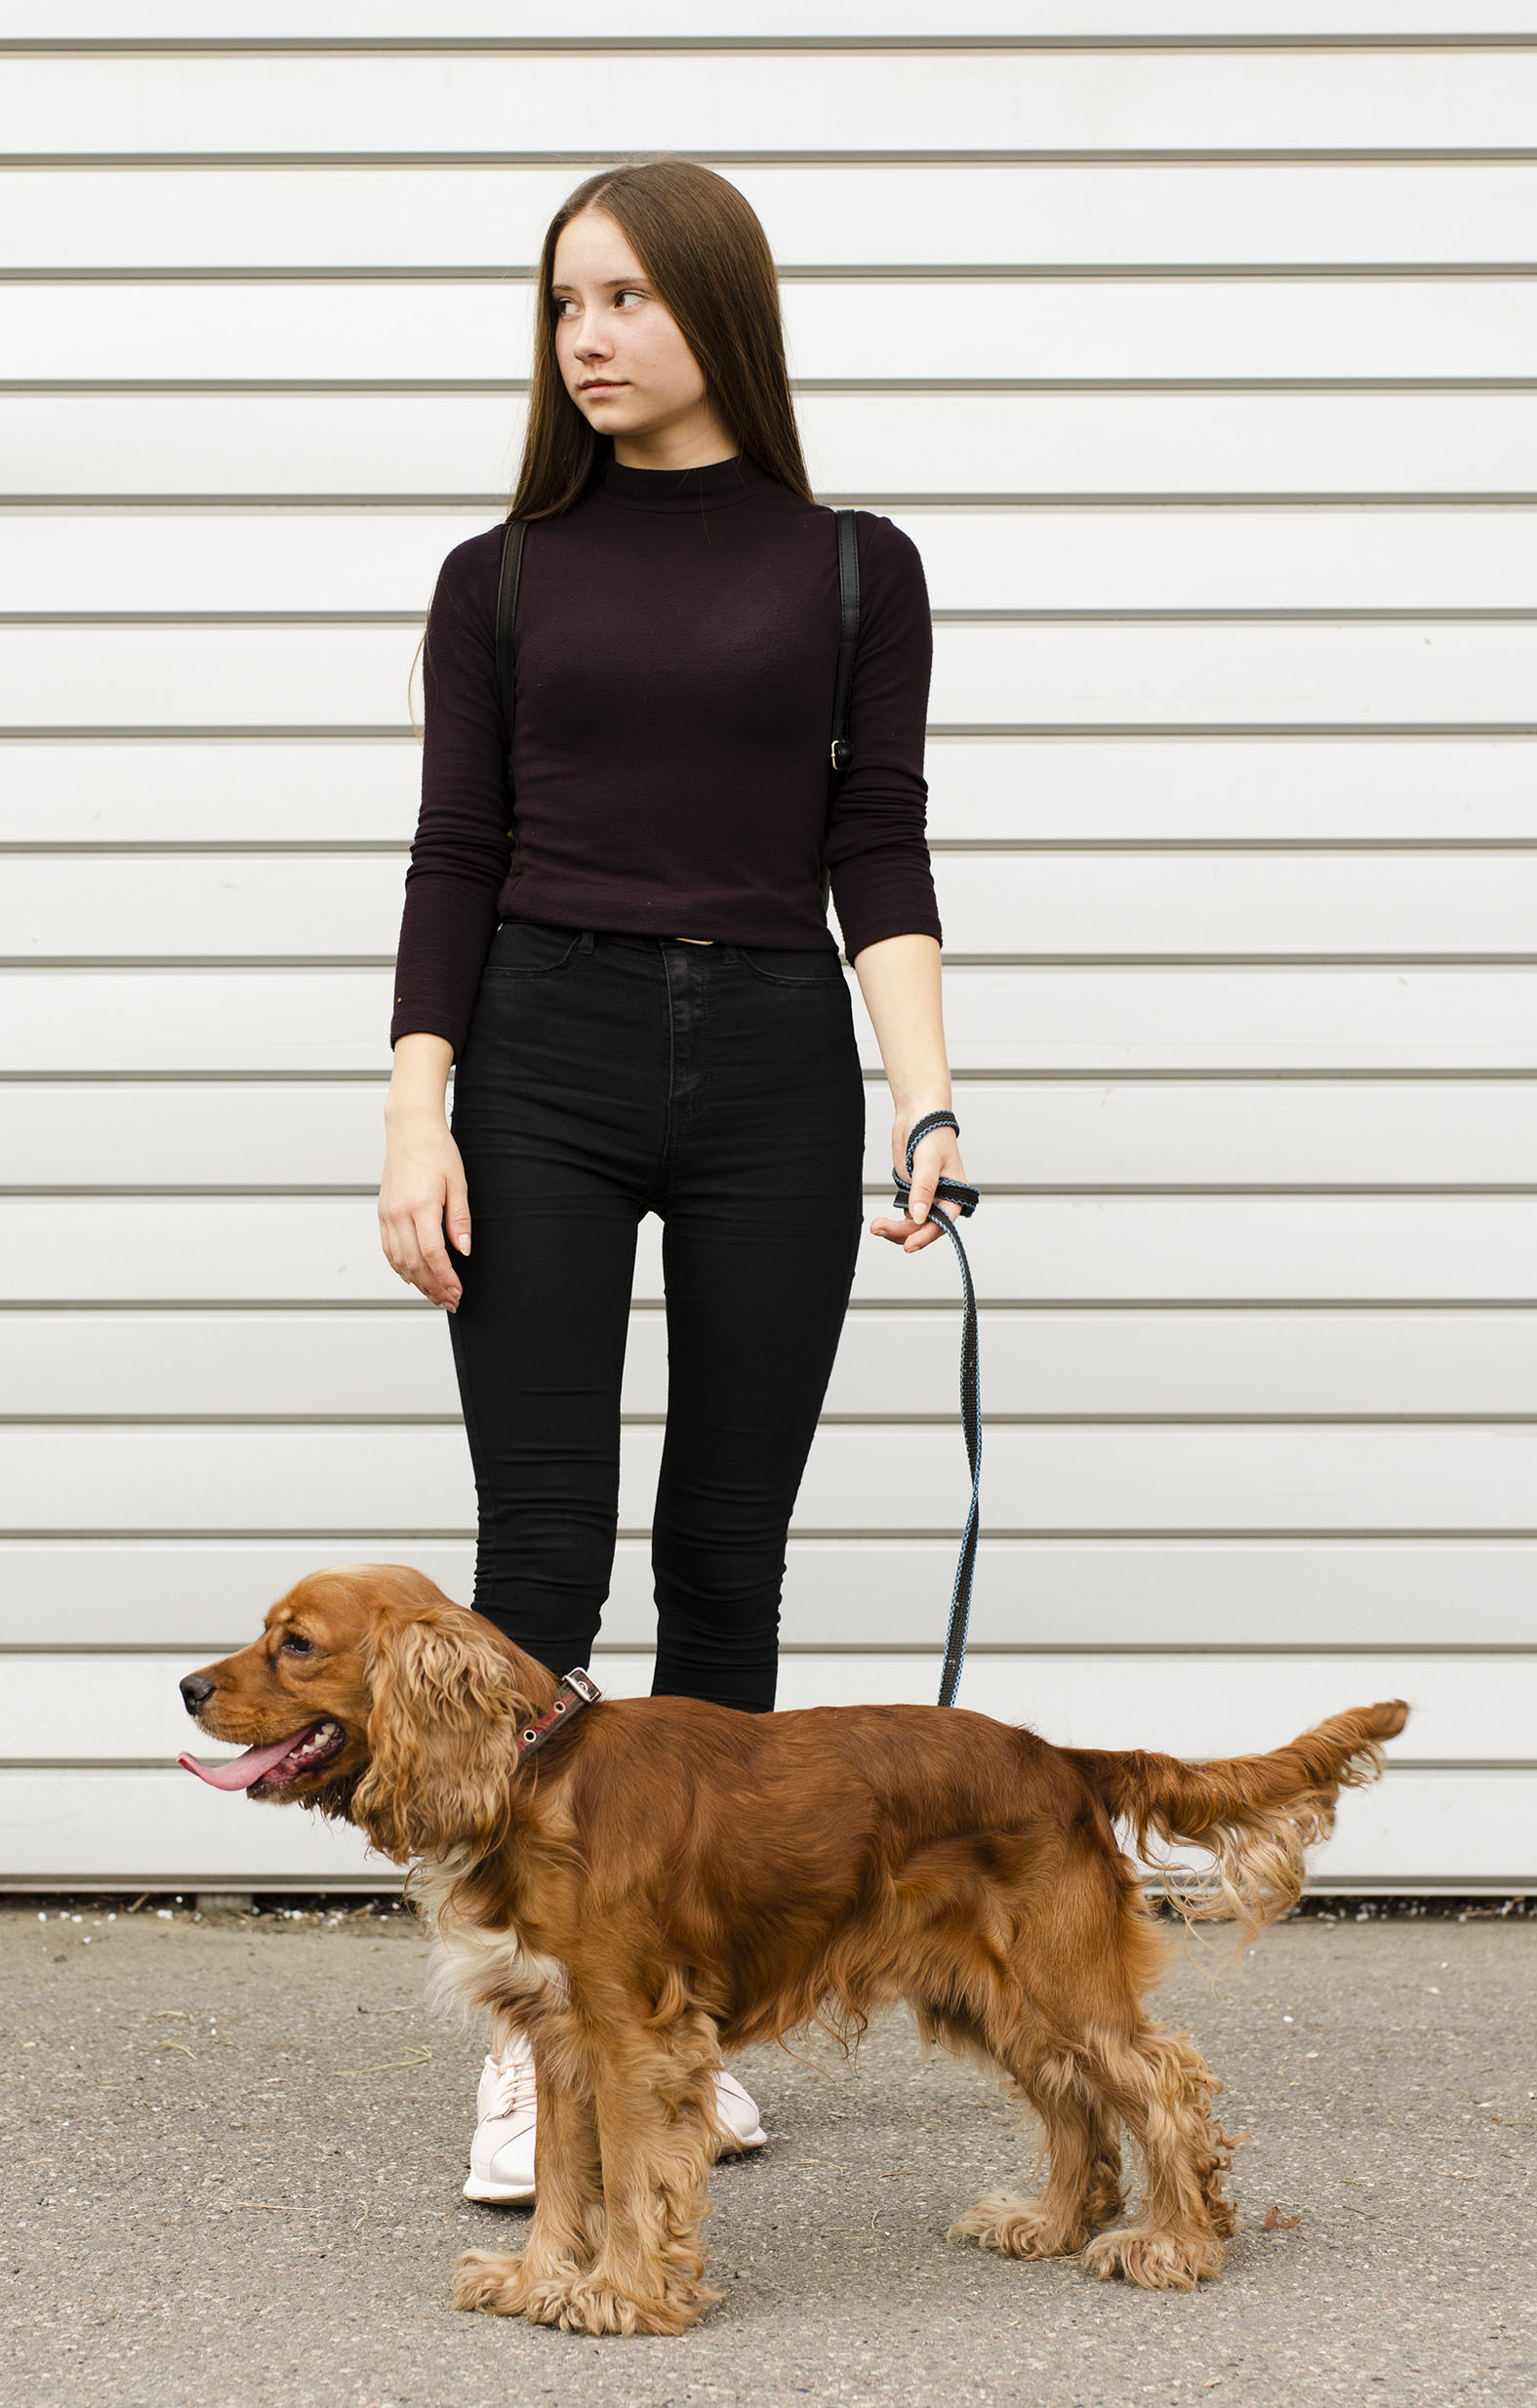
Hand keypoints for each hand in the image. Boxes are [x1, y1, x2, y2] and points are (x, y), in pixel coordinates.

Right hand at [378, 1108, 472, 1309]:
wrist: (410, 1130)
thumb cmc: (438, 1151)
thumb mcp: (458, 1184)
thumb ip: (460, 1220)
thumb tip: (463, 1251)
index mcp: (421, 1206)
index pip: (433, 1254)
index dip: (446, 1278)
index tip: (458, 1292)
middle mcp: (399, 1213)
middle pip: (415, 1264)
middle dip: (433, 1287)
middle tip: (450, 1301)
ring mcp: (387, 1214)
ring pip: (399, 1261)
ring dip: (417, 1282)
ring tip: (435, 1294)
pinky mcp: (382, 1212)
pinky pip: (389, 1249)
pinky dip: (401, 1267)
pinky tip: (414, 1276)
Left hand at [868, 1113, 968, 1253]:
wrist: (917, 1115)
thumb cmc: (932, 1133)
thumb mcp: (927, 1162)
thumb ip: (923, 1189)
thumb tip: (918, 1216)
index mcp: (954, 1193)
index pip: (943, 1222)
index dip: (926, 1235)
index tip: (909, 1244)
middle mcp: (941, 1199)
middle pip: (925, 1227)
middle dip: (904, 1233)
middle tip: (881, 1229)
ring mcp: (925, 1197)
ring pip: (913, 1224)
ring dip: (895, 1229)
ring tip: (876, 1226)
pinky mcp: (911, 1192)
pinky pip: (904, 1214)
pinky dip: (892, 1221)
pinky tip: (880, 1222)